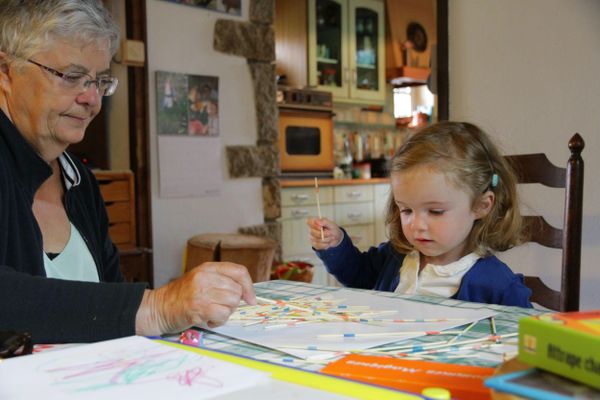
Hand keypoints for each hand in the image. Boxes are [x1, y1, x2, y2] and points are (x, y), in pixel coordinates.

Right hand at [136, 262, 255, 334]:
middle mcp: (205, 277)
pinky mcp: (199, 308)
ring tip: (212, 313)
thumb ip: (221, 281)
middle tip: (219, 307)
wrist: (158, 308)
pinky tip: (208, 320)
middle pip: (237, 290)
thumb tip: (246, 292)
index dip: (249, 286)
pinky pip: (223, 315)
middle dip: (233, 303)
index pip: (239, 271)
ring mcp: (201, 292)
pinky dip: (218, 321)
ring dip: (226, 313)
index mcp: (208, 268)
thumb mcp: (201, 279)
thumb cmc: (181, 296)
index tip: (250, 298)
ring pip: (232, 303)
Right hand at [306, 217, 343, 249]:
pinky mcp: (314, 244)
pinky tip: (328, 243)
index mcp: (314, 222)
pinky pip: (317, 245)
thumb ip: (324, 221)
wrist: (336, 238)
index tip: (320, 227)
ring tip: (331, 238)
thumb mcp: (331, 224)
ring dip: (326, 239)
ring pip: (316, 239)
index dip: (313, 225)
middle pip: (312, 232)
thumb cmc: (333, 229)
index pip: (308, 221)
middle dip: (323, 233)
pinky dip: (324, 245)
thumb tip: (317, 221)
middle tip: (330, 233)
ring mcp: (312, 237)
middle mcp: (311, 229)